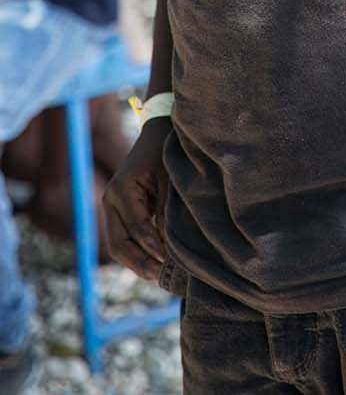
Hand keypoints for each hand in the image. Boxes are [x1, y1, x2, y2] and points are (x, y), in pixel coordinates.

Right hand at [103, 119, 169, 281]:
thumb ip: (167, 209)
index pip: (136, 227)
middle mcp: (110, 200)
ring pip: (118, 245)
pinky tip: (155, 263)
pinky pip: (124, 238)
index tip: (168, 262)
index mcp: (121, 189)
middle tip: (160, 278)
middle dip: (139, 263)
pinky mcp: (119, 210)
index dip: (152, 247)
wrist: (158, 131)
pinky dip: (137, 251)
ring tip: (158, 277)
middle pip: (118, 243)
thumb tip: (170, 245)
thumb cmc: (167, 152)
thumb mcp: (170, 178)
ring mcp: (111, 206)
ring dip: (137, 262)